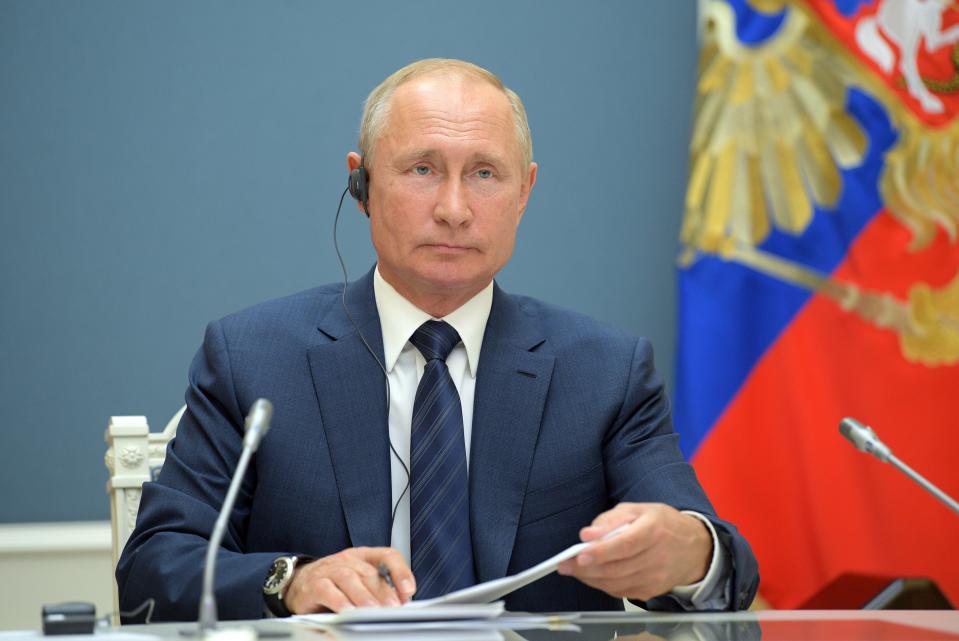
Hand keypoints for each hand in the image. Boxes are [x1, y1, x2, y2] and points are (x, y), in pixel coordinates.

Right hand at [284, 547, 415, 612]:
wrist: (298, 583)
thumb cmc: (333, 584)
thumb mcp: (358, 583)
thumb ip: (376, 591)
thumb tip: (399, 605)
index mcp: (363, 557)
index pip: (387, 555)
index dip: (400, 571)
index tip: (409, 590)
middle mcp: (348, 560)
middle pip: (369, 572)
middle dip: (383, 591)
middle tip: (393, 608)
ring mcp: (330, 570)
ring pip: (349, 578)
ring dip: (363, 596)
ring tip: (372, 610)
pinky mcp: (314, 584)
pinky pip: (328, 591)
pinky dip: (338, 601)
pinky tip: (347, 612)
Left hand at [557, 502, 711, 601]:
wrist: (694, 548)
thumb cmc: (662, 524)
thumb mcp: (637, 510)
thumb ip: (610, 519)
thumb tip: (587, 534)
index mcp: (653, 529)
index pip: (625, 544)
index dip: (601, 551)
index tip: (580, 553)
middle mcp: (657, 556)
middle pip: (618, 567)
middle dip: (587, 568)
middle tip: (566, 564)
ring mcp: (656, 577)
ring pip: (617, 583)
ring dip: (591, 578)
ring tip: (574, 569)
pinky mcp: (652, 590)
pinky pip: (622, 592)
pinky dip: (604, 585)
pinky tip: (593, 576)